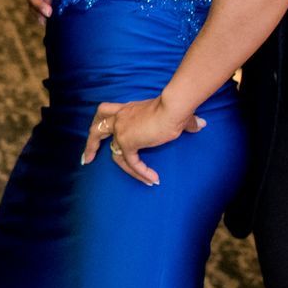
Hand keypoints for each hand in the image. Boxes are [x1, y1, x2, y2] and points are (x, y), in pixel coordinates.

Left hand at [80, 96, 205, 185]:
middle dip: (91, 144)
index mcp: (127, 109)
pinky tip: (153, 178)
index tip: (100, 134)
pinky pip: (131, 163)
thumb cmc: (176, 107)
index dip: (102, 123)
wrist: (172, 108)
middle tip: (86, 158)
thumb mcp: (177, 115)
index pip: (106, 113)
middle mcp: (120, 118)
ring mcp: (121, 130)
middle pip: (96, 129)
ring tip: (140, 180)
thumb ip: (187, 122)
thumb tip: (201, 124)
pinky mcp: (127, 143)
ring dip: (125, 169)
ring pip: (114, 153)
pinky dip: (141, 172)